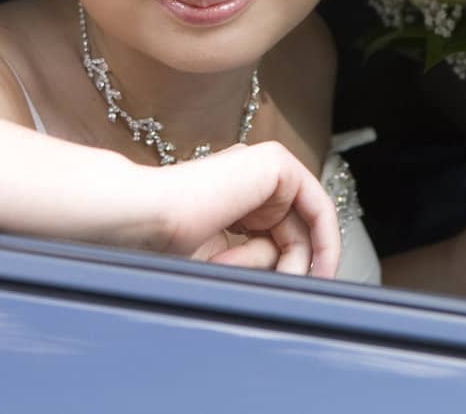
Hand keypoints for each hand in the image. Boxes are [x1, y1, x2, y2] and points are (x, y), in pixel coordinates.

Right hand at [134, 141, 341, 278]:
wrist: (142, 217)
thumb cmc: (162, 246)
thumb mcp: (218, 264)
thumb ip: (255, 266)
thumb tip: (297, 285)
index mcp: (229, 203)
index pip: (274, 243)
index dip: (287, 273)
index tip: (295, 304)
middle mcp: (248, 183)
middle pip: (293, 237)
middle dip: (287, 271)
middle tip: (268, 293)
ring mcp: (261, 169)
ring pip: (300, 229)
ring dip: (279, 262)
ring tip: (231, 265)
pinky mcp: (275, 162)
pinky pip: (317, 207)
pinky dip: (323, 240)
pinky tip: (316, 268)